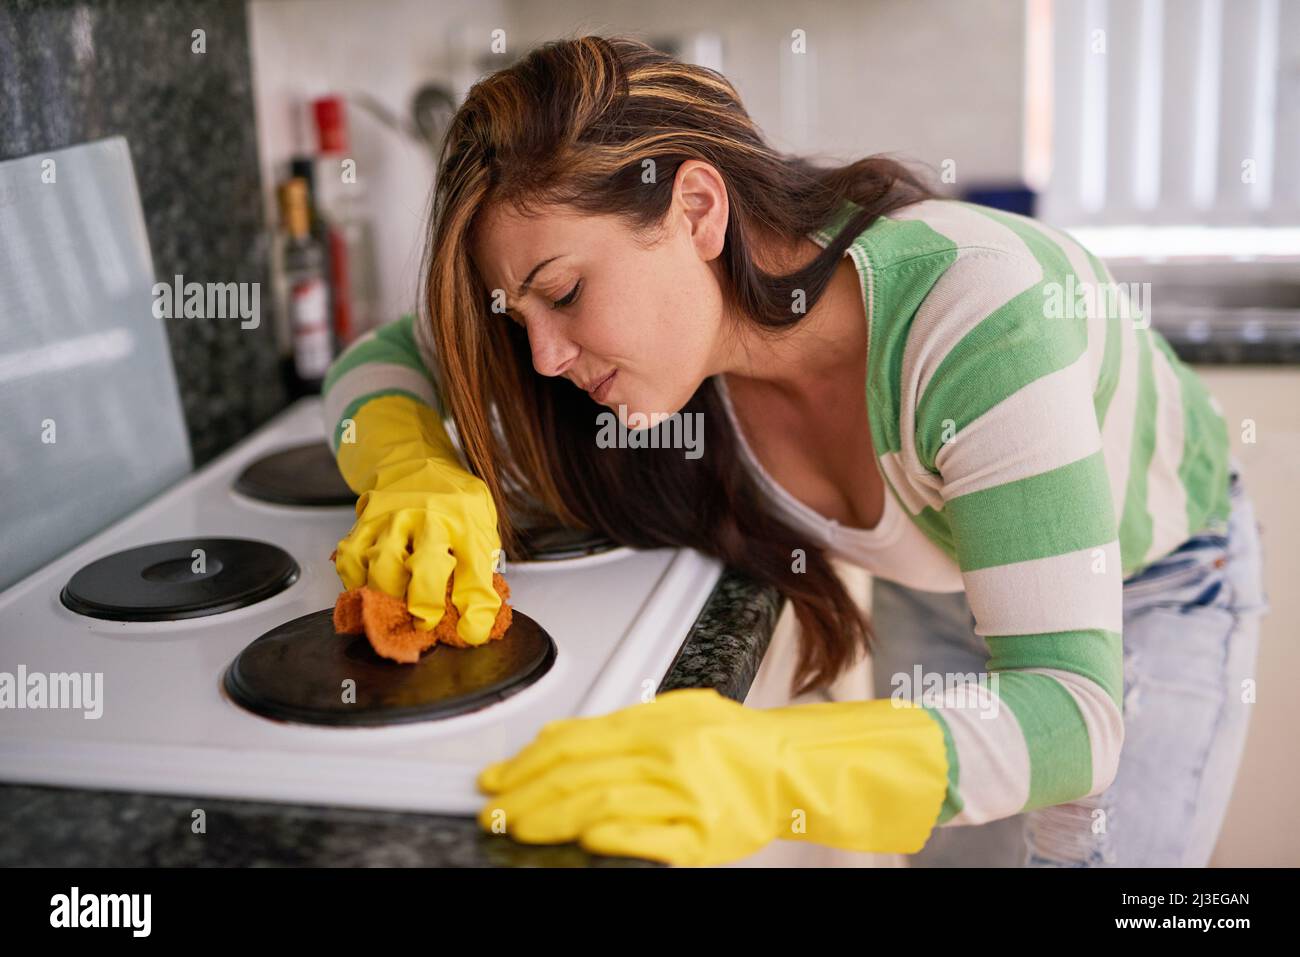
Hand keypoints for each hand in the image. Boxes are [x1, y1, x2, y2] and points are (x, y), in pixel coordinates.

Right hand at [332, 396, 502, 645]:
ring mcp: (394, 517)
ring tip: (394, 609)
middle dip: (425, 604)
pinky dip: (355, 582)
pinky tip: (368, 589)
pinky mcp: (364, 520)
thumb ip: (480, 564)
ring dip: (388, 596)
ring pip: (383, 564)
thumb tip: (477, 615)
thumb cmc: (452, 500)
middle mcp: (431, 517)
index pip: (476, 570)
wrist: (415, 459)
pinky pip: (351, 558)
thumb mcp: (480, 523)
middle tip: (425, 623)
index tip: (472, 632)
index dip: (476, 608)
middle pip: (426, 566)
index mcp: (467, 521)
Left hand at [475, 687, 948, 865]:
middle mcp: (668, 756)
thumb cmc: (734, 741)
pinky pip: (644, 838)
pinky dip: (607, 837)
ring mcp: (684, 797)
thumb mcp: (675, 711)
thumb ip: (617, 724)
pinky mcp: (701, 838)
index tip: (497, 779)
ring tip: (520, 827)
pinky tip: (581, 838)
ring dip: (550, 819)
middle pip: (577, 775)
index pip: (573, 741)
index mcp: (657, 723)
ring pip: (600, 805)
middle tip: (496, 810)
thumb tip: (553, 739)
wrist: (790, 767)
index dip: (525, 761)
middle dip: (524, 795)